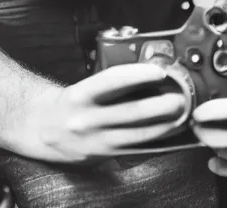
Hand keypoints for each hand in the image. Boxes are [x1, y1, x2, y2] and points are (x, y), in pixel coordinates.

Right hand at [23, 63, 185, 162]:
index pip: (112, 81)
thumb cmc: (71, 102)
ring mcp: (96, 141)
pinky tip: (170, 133)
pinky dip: (156, 141)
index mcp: (81, 95)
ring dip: (165, 126)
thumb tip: (151, 76)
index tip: (159, 71)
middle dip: (161, 105)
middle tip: (182, 98)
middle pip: (131, 112)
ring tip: (183, 115)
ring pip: (138, 135)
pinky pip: (135, 149)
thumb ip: (112, 84)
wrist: (43, 129)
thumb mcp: (85, 87)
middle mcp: (87, 120)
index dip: (137, 75)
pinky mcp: (104, 156)